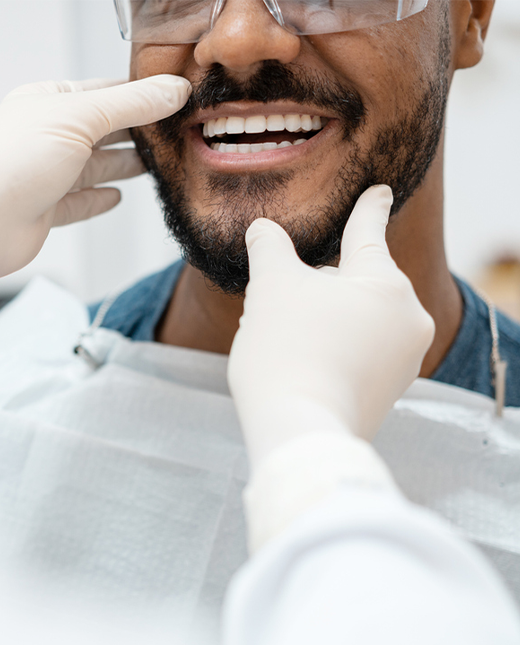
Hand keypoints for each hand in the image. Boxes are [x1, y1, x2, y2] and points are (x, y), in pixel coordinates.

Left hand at [0, 76, 190, 289]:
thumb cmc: (11, 162)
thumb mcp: (79, 117)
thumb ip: (130, 105)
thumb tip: (172, 91)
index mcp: (45, 102)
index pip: (101, 92)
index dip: (137, 94)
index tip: (173, 98)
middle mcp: (43, 137)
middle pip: (100, 130)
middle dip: (134, 131)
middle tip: (172, 132)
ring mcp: (43, 175)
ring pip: (93, 166)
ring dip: (122, 165)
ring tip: (155, 162)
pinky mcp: (43, 211)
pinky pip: (79, 202)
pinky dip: (99, 198)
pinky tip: (117, 197)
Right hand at [228, 186, 435, 469]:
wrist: (299, 429)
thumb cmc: (287, 351)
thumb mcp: (271, 287)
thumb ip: (269, 248)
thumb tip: (262, 229)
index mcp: (385, 282)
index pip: (368, 232)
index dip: (367, 209)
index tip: (380, 191)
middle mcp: (407, 318)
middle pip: (354, 283)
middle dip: (318, 288)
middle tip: (279, 308)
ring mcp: (403, 360)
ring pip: (354, 320)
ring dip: (320, 321)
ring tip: (285, 343)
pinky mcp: (388, 392)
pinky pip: (358, 354)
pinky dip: (330, 351)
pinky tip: (301, 366)